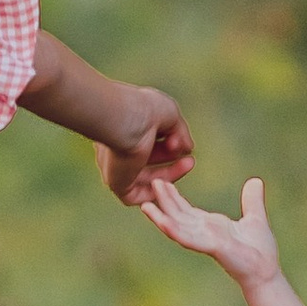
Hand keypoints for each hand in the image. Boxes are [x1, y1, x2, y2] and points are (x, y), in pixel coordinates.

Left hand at [97, 83, 192, 206]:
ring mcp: (116, 167)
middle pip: (148, 161)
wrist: (125, 119)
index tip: (182, 142)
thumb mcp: (169, 114)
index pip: (147, 142)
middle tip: (190, 158)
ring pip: (146, 178)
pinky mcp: (116, 183)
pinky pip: (136, 196)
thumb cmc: (144, 109)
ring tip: (189, 163)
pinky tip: (170, 182)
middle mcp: (117, 148)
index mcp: (124, 129)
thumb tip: (188, 148)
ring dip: (170, 174)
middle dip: (172, 159)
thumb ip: (180, 131)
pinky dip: (155, 192)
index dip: (169, 143)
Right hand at [136, 170, 280, 288]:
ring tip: (144, 204)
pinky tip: (162, 221)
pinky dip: (174, 229)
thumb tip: (255, 180)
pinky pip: (188, 238)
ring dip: (160, 216)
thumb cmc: (260, 250)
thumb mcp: (255, 217)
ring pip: (176, 226)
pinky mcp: (211, 247)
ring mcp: (205, 240)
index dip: (173, 197)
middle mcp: (203, 232)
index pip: (186, 210)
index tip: (161, 182)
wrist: (266, 271)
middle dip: (164, 200)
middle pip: (177, 214)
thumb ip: (252, 200)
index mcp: (210, 225)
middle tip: (150, 181)